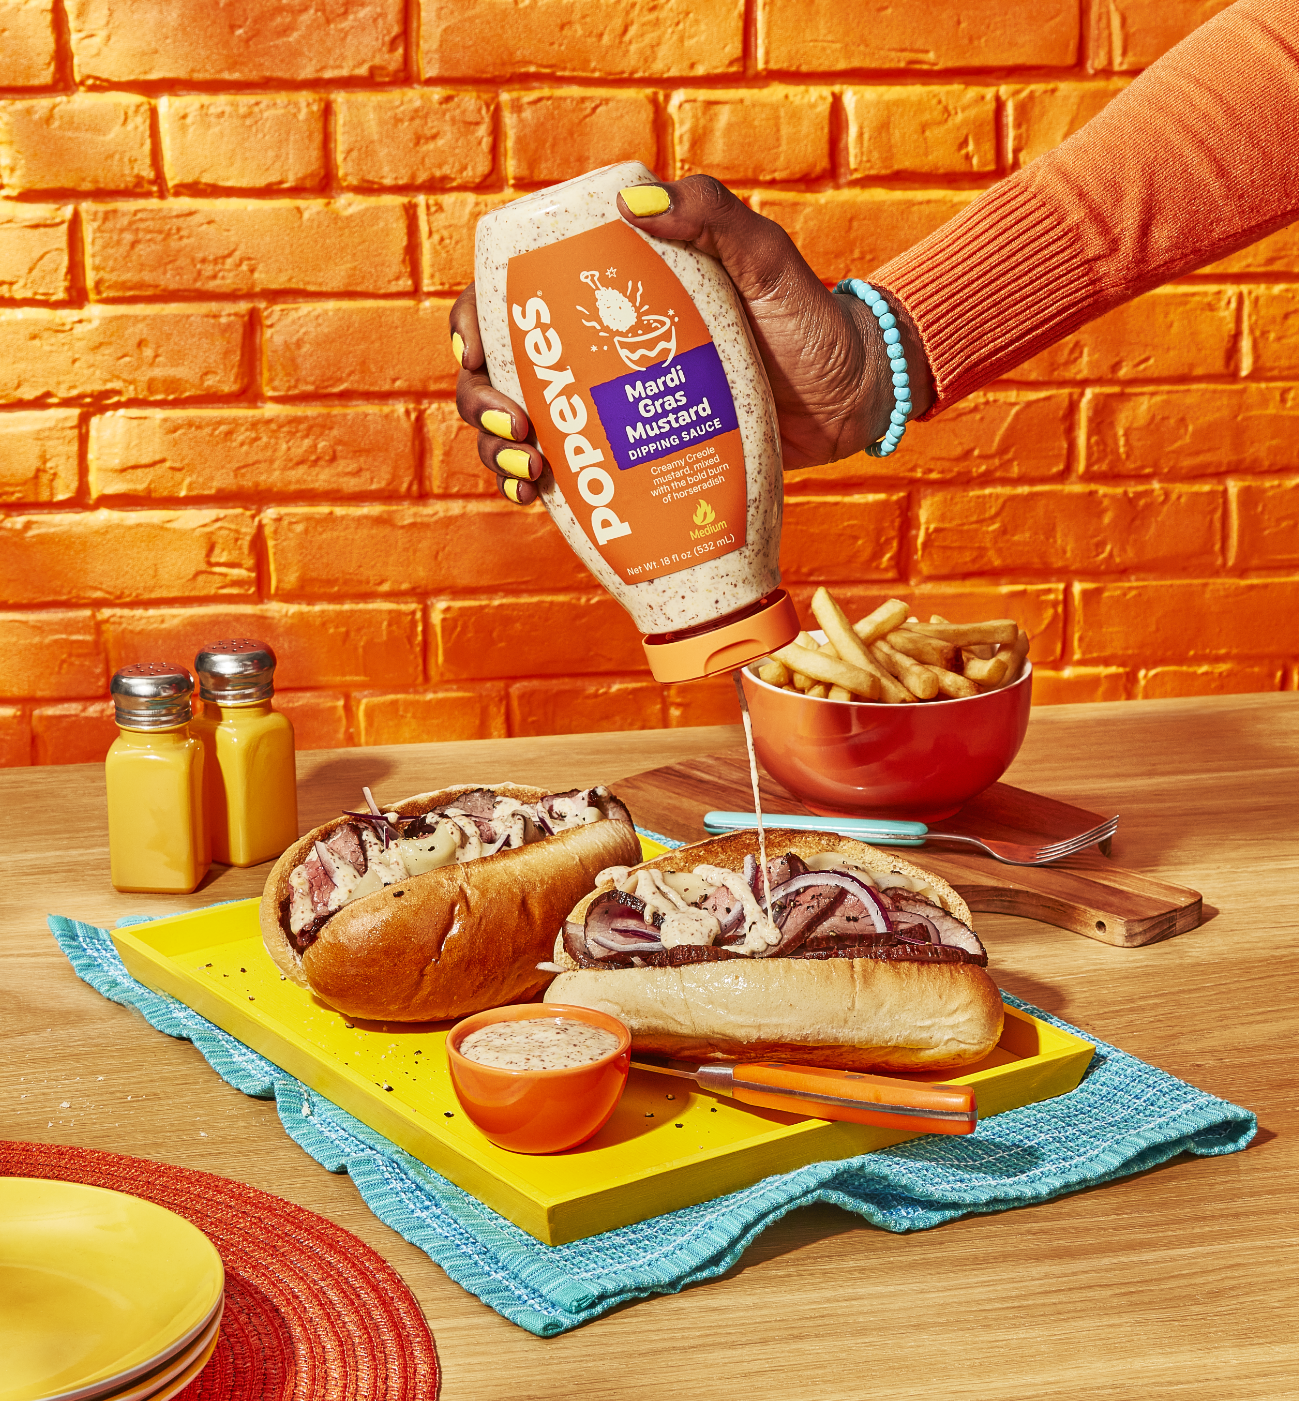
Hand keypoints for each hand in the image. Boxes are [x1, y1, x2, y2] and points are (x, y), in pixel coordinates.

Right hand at [450, 175, 934, 504]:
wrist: (850, 401)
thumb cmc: (809, 321)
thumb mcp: (765, 260)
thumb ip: (713, 217)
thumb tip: (635, 205)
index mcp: (610, 295)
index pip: (515, 299)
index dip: (474, 324)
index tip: (477, 350)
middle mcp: (598, 354)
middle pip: (502, 373)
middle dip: (481, 401)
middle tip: (516, 426)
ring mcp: (613, 413)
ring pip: (524, 430)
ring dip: (499, 452)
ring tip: (529, 469)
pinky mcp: (635, 464)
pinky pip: (571, 479)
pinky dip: (539, 492)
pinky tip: (538, 498)